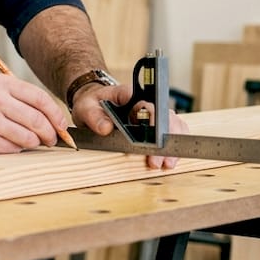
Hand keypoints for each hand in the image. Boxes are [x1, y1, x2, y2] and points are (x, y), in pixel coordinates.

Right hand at [0, 73, 71, 153]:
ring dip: (35, 143)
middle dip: (50, 133)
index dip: (56, 115)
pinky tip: (12, 144)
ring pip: (28, 137)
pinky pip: (13, 149)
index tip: (62, 125)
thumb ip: (20, 98)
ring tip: (31, 141)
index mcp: (1, 84)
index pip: (40, 99)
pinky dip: (18, 149)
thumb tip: (52, 118)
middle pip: (37, 120)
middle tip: (52, 139)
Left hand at [70, 82, 190, 168]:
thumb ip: (94, 117)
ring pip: (173, 125)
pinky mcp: (153, 124)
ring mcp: (152, 113)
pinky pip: (169, 133)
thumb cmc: (91, 103)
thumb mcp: (86, 108)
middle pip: (167, 118)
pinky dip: (171, 147)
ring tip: (166, 164)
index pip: (150, 106)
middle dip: (166, 140)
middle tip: (158, 161)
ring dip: (172, 145)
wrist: (93, 103)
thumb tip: (106, 128)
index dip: (155, 124)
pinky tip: (168, 160)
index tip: (155, 142)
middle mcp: (146, 102)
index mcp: (131, 94)